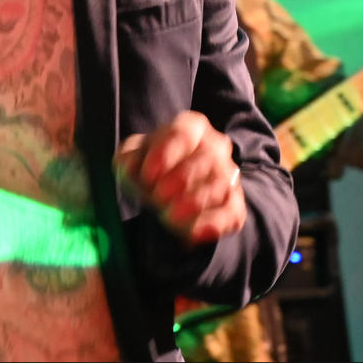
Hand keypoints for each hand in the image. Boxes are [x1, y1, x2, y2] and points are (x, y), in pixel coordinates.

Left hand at [114, 112, 245, 246]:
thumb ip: (128, 158)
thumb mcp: (134, 156)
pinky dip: (212, 224)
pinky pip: (230, 213)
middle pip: (207, 158)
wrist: (172, 192)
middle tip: (158, 197)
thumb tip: (129, 166)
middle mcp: (216, 147)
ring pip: (220, 185)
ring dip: (194, 203)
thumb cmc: (151, 167)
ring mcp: (228, 176)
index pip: (184, 134)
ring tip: (169, 217)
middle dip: (182, 179)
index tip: (148, 175)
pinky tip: (191, 234)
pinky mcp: (234, 205)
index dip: (166, 153)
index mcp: (192, 128)